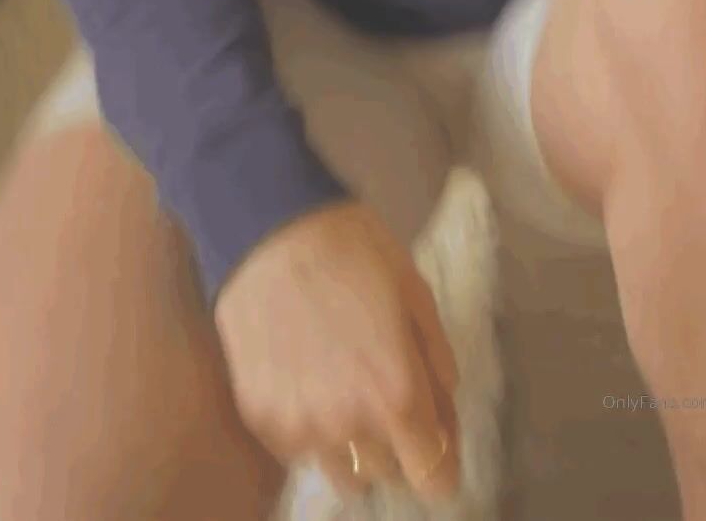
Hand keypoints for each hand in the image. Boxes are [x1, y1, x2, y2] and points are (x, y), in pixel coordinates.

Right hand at [214, 199, 461, 504]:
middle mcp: (349, 425)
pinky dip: (309, 426)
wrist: (270, 226)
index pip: (434, 479)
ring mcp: (300, 427)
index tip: (435, 437)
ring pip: (343, 470)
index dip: (442, 461)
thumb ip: (438, 362)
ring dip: (352, 443)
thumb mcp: (415, 293)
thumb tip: (444, 414)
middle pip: (388, 473)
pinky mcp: (260, 418)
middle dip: (396, 441)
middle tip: (383, 389)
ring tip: (341, 388)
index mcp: (397, 393)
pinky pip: (299, 449)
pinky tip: (305, 377)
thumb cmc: (352, 249)